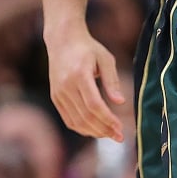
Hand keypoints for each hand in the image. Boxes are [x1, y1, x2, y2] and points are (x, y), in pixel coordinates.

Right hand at [45, 24, 125, 140]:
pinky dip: (81, 128)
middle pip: (85, 116)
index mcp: (79, 75)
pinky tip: (95, 130)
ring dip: (93, 132)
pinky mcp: (55, 97)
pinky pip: (68, 118)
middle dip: (103, 129)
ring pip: (75, 121)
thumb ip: (112, 81)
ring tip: (110, 135)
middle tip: (119, 136)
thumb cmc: (88, 48)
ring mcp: (58, 93)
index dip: (107, 119)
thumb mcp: (105, 59)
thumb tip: (121, 102)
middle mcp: (66, 86)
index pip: (94, 104)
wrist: (62, 40)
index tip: (120, 128)